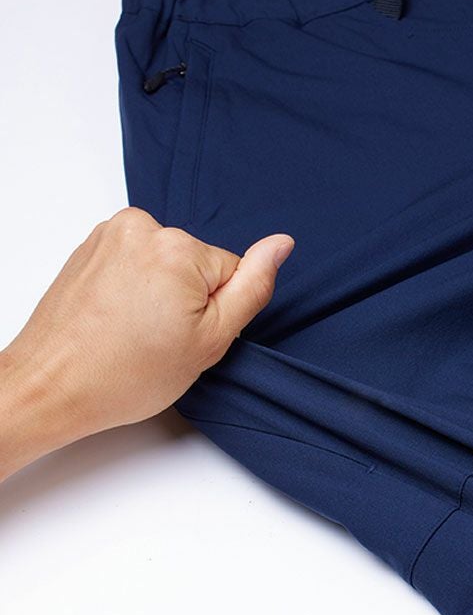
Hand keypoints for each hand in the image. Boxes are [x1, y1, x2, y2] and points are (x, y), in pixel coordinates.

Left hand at [0, 207, 293, 480]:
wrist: (50, 386)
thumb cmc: (125, 374)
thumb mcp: (210, 340)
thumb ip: (252, 287)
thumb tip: (281, 245)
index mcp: (179, 249)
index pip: (232, 272)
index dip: (215, 310)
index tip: (182, 333)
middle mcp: (143, 227)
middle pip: (197, 264)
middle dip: (186, 300)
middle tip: (157, 336)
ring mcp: (111, 233)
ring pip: (168, 263)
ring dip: (159, 293)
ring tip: (133, 329)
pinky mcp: (90, 245)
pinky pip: (137, 261)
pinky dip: (133, 287)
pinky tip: (117, 317)